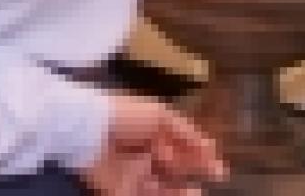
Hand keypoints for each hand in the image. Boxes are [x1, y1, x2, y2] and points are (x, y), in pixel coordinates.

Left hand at [80, 95, 225, 195]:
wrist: (86, 131)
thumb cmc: (124, 117)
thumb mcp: (159, 115)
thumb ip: (185, 132)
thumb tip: (210, 149)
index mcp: (147, 132)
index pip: (177, 147)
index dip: (198, 157)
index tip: (218, 169)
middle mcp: (140, 154)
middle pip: (171, 169)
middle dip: (189, 173)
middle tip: (208, 177)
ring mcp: (129, 174)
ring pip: (160, 188)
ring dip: (179, 192)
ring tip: (194, 191)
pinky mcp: (117, 191)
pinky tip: (171, 192)